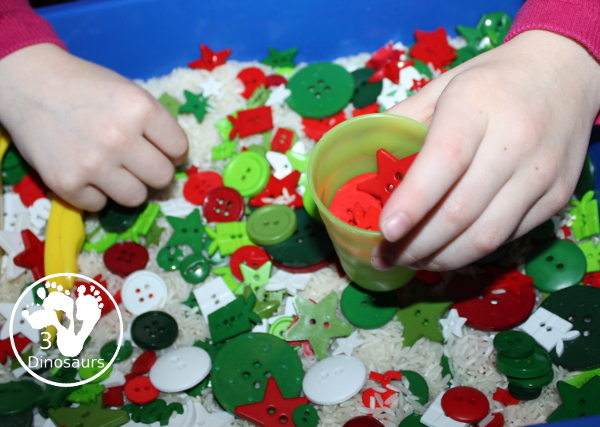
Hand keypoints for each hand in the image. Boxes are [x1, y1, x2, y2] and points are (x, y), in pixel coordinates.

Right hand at [0, 43, 187, 210]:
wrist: (29, 83)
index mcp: (141, 109)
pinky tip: (86, 172)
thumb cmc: (86, 87)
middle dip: (153, 171)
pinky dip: (95, 193)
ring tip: (113, 169)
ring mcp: (93, 163)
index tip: (160, 150)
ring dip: (128, 186)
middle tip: (137, 162)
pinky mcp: (66, 183)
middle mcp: (120, 138)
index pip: (179, 149)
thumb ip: (156, 125)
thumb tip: (176, 162)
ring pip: (136, 197)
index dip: (172, 151)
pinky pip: (100, 205)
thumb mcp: (130, 93)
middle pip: (162, 178)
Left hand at [372, 30, 599, 270]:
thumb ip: (401, 122)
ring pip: (486, 236)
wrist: (565, 71)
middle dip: (415, 245)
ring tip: (411, 261)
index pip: (444, 160)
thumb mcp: (442, 86)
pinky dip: (470, 252)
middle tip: (385, 257)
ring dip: (441, 258)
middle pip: (460, 210)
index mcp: (476, 105)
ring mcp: (541, 173)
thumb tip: (362, 161)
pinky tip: (445, 250)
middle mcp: (515, 141)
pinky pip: (507, 237)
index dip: (413, 201)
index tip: (385, 230)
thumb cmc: (492, 81)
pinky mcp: (557, 196)